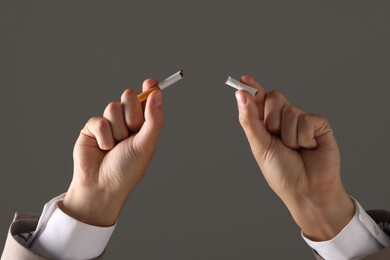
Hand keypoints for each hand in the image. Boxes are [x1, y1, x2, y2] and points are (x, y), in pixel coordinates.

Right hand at [60, 79, 163, 225]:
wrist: (102, 186)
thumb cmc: (127, 169)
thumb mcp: (146, 144)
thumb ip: (153, 119)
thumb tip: (158, 94)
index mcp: (143, 125)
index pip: (147, 100)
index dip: (149, 89)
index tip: (150, 82)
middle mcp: (126, 122)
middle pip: (129, 97)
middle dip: (131, 113)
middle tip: (131, 131)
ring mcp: (109, 124)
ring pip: (113, 107)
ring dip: (116, 129)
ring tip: (115, 146)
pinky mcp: (92, 128)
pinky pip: (99, 120)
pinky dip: (103, 136)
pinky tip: (103, 148)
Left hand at [235, 75, 353, 240]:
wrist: (306, 189)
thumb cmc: (281, 172)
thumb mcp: (259, 146)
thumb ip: (250, 120)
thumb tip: (240, 95)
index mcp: (266, 125)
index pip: (259, 100)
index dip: (253, 89)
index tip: (243, 79)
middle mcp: (283, 120)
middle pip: (274, 97)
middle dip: (271, 117)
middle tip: (275, 136)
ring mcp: (301, 121)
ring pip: (290, 110)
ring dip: (288, 134)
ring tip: (295, 149)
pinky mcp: (319, 125)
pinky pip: (307, 119)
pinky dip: (304, 137)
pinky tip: (309, 148)